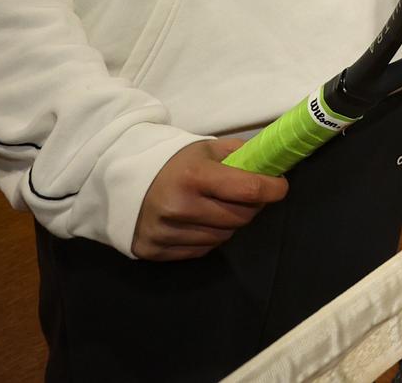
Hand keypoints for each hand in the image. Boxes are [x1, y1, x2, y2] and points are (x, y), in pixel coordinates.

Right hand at [131, 138, 287, 260]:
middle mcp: (179, 206)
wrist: (122, 179)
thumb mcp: (207, 149)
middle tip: (246, 196)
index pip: (249, 190)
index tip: (279, 187)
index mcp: (194, 175)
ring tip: (217, 208)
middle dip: (251, 207)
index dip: (273, 189)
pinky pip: (201, 251)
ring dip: (228, 224)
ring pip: (223, 237)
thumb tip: (274, 163)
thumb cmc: (174, 162)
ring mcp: (164, 231)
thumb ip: (241, 154)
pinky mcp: (154, 250)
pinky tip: (199, 222)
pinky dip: (208, 238)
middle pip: (240, 218)